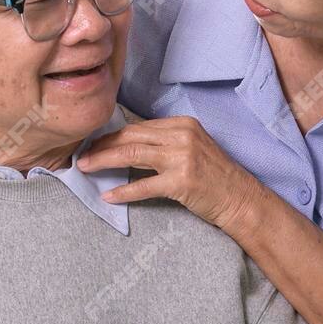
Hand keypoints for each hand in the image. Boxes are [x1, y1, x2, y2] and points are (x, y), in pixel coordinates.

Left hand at [75, 116, 265, 234]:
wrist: (241, 199)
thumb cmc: (215, 177)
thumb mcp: (192, 148)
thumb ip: (165, 143)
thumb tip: (128, 146)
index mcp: (183, 124)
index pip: (138, 127)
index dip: (112, 135)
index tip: (94, 142)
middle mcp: (182, 136)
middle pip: (131, 137)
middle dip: (102, 145)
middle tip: (81, 155)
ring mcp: (182, 158)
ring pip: (132, 155)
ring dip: (104, 161)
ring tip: (85, 168)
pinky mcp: (181, 182)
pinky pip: (143, 186)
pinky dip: (123, 191)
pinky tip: (108, 195)